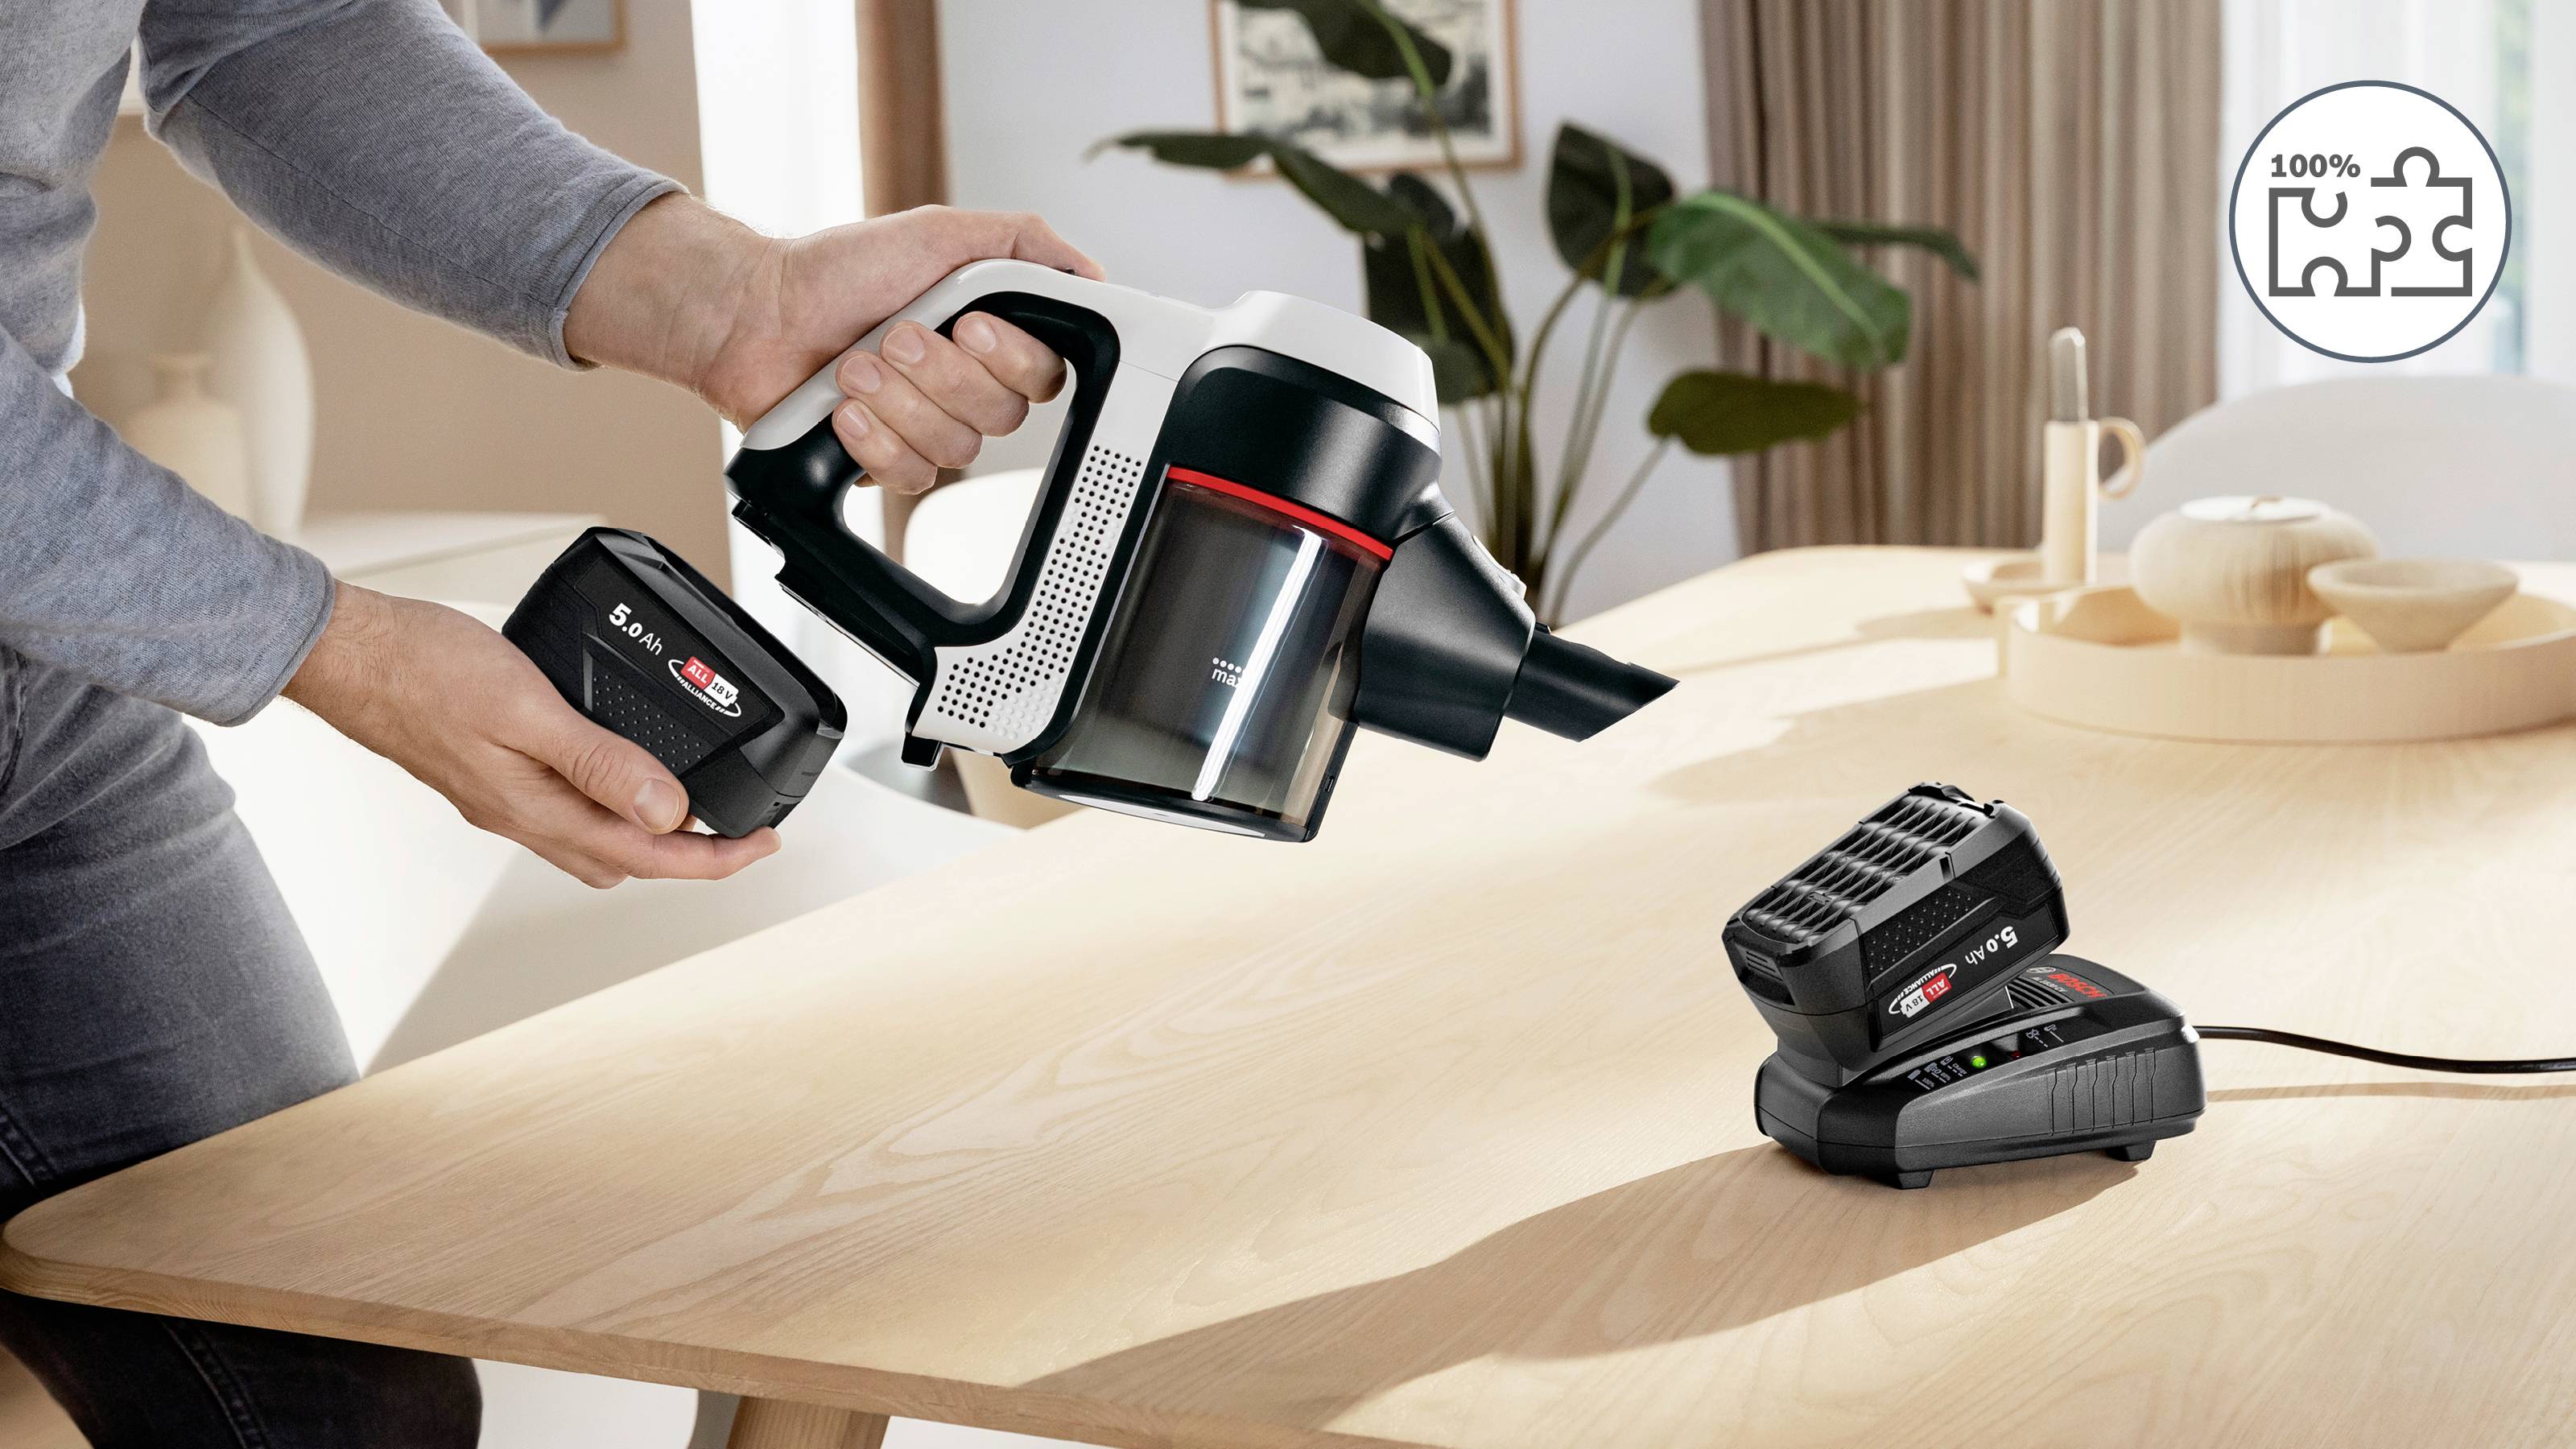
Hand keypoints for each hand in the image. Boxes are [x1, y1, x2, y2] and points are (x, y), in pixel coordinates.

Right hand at [284, 581, 779, 887]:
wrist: (346, 653)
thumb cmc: (422, 669)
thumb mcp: (526, 708)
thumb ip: (599, 761)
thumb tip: (667, 809)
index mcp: (536, 810)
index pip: (648, 857)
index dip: (716, 858)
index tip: (763, 843)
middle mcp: (521, 817)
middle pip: (628, 863)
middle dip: (691, 855)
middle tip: (739, 830)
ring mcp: (503, 801)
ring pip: (595, 842)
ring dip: (649, 835)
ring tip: (694, 806)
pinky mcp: (490, 776)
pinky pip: (566, 811)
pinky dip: (608, 803)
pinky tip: (618, 771)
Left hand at [566, 198, 1104, 491]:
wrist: (753, 314)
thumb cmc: (836, 270)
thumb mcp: (938, 232)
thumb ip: (1021, 244)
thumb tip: (1085, 272)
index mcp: (988, 336)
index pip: (1045, 372)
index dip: (1011, 358)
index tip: (968, 325)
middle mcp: (965, 386)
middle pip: (1004, 416)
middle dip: (941, 374)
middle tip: (894, 336)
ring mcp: (928, 426)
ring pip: (957, 447)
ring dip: (899, 401)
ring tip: (853, 365)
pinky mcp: (887, 462)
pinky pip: (911, 477)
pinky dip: (874, 440)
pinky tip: (844, 411)